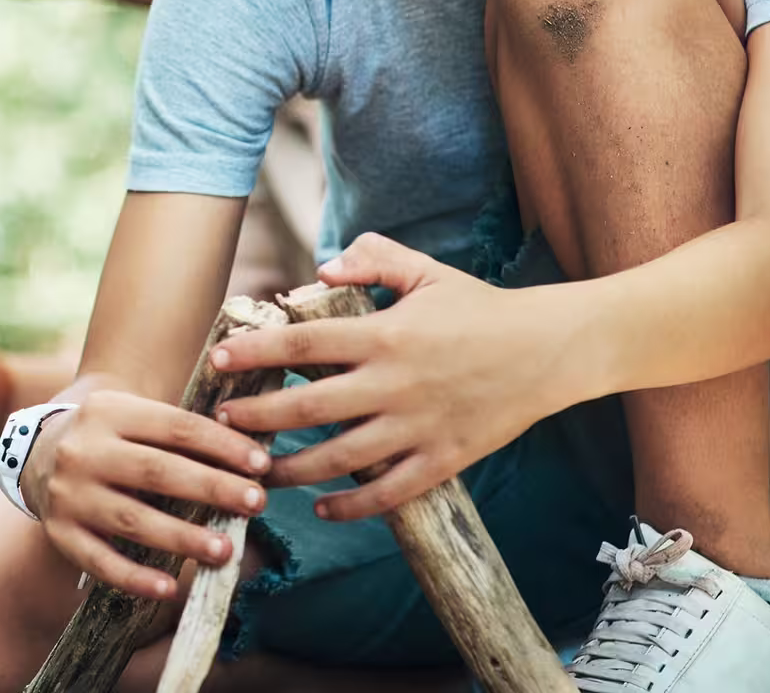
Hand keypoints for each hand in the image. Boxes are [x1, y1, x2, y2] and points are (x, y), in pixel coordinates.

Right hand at [21, 388, 274, 599]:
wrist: (37, 451)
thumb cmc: (111, 436)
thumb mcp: (135, 414)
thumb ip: (183, 431)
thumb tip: (253, 458)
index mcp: (109, 410)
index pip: (175, 427)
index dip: (222, 446)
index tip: (262, 465)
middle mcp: (83, 450)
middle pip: (156, 471)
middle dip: (211, 488)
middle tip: (256, 503)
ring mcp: (69, 494)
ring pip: (132, 519)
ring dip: (182, 537)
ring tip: (225, 550)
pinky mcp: (59, 533)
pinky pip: (100, 561)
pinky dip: (135, 578)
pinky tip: (169, 588)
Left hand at [212, 233, 579, 520]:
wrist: (550, 350)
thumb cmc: (480, 307)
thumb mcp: (425, 270)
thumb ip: (371, 260)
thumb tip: (322, 270)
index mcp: (385, 334)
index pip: (303, 343)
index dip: (256, 352)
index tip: (219, 359)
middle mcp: (394, 384)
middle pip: (308, 406)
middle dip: (258, 417)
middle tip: (223, 423)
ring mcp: (418, 426)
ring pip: (340, 458)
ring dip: (292, 468)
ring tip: (258, 472)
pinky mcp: (443, 459)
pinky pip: (388, 492)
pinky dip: (351, 505)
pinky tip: (322, 507)